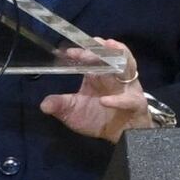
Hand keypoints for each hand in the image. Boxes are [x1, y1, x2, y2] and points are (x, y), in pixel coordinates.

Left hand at [38, 41, 159, 142]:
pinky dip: (118, 100)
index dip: (82, 53)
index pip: (91, 59)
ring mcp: (127, 89)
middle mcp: (114, 78)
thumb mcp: (73, 112)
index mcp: (98, 76)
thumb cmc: (98, 119)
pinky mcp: (136, 104)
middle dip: (102, 49)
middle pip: (111, 58)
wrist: (122, 135)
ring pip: (128, 68)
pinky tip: (104, 101)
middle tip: (92, 44)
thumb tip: (44, 104)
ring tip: (112, 48)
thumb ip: (60, 105)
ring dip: (122, 57)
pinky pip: (129, 100)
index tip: (69, 52)